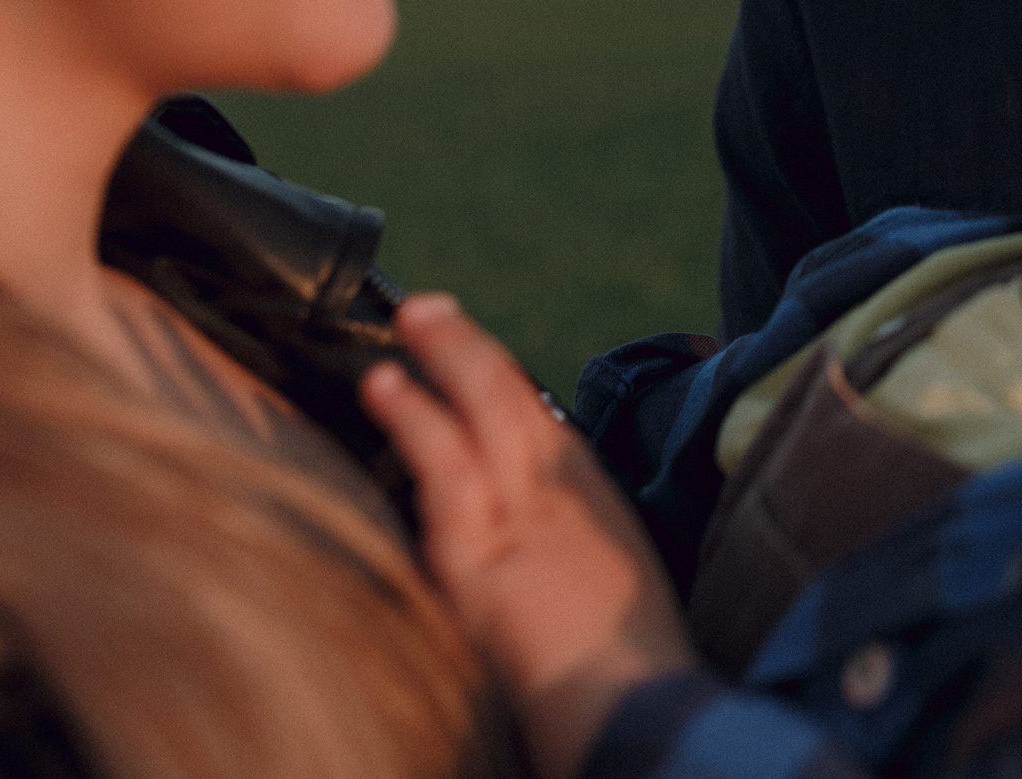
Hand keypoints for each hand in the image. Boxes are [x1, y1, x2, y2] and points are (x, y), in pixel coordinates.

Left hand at [363, 294, 695, 777]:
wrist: (636, 712)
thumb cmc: (630, 668)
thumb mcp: (615, 589)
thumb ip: (572, 551)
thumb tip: (540, 543)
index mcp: (597, 502)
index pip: (543, 426)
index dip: (501, 384)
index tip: (472, 358)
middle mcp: (566, 492)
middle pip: (514, 398)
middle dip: (469, 349)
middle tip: (428, 310)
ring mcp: (525, 513)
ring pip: (483, 409)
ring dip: (444, 356)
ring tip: (406, 324)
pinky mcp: (483, 550)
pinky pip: (444, 463)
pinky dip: (415, 415)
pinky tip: (386, 386)